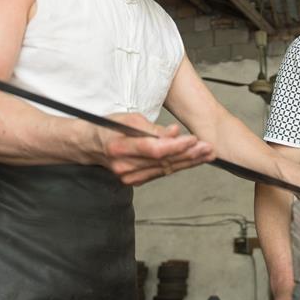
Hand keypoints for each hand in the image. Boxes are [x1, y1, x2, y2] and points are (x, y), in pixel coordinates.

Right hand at [98, 113, 214, 184]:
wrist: (91, 145)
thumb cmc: (108, 127)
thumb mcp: (128, 119)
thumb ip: (152, 129)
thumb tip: (174, 133)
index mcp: (120, 147)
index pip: (154, 150)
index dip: (176, 146)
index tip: (193, 139)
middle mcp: (124, 165)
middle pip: (163, 162)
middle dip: (189, 154)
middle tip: (208, 148)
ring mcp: (129, 176)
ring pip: (165, 169)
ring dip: (189, 162)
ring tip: (206, 154)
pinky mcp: (135, 180)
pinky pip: (160, 173)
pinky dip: (178, 166)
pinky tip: (193, 160)